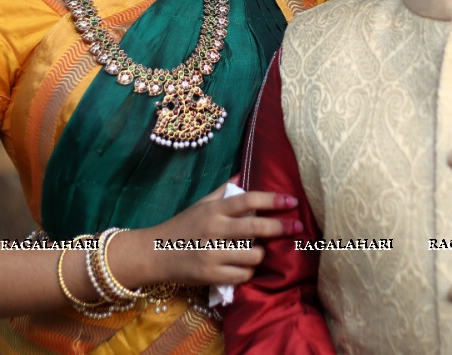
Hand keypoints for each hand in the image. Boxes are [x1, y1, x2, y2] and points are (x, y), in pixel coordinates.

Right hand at [120, 186, 300, 287]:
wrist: (154, 253)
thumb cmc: (182, 225)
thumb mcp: (201, 203)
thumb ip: (223, 191)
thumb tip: (244, 175)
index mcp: (214, 210)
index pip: (248, 200)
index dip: (273, 200)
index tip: (292, 201)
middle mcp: (214, 230)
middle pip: (256, 228)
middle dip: (281, 227)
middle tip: (298, 226)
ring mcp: (212, 254)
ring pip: (253, 255)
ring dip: (261, 253)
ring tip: (257, 251)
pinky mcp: (210, 275)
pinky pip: (243, 275)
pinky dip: (248, 271)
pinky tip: (244, 267)